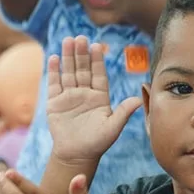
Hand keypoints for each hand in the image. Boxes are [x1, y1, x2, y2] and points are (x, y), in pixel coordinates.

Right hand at [47, 36, 141, 162]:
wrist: (76, 155)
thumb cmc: (97, 143)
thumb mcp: (113, 128)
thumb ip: (123, 112)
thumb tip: (139, 99)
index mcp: (100, 97)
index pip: (99, 74)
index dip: (97, 60)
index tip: (97, 46)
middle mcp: (85, 93)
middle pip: (82, 69)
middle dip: (81, 53)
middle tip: (80, 38)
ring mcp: (69, 96)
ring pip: (68, 72)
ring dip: (68, 57)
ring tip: (68, 40)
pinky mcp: (55, 103)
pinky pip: (54, 84)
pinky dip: (54, 71)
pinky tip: (55, 58)